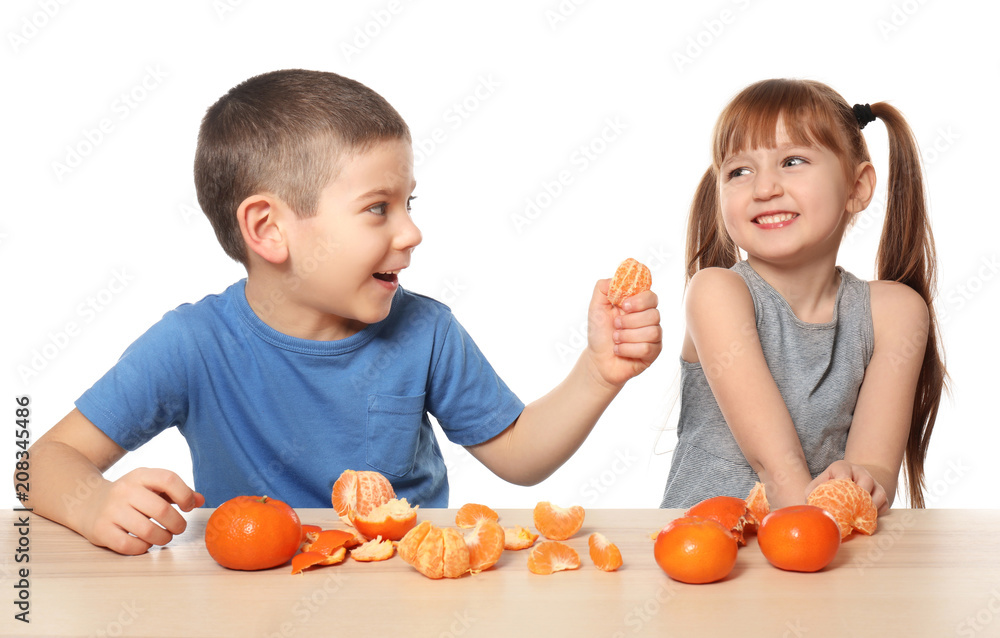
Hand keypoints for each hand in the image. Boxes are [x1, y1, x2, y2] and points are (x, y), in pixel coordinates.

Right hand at [78, 468, 204, 554]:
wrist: (87, 501)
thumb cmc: (130, 495)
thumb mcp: (151, 486)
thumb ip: (176, 492)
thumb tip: (201, 500)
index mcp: (140, 475)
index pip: (169, 479)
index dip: (185, 495)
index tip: (188, 507)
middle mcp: (125, 490)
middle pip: (161, 510)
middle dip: (177, 524)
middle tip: (178, 528)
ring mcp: (111, 511)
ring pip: (147, 531)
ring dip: (163, 538)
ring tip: (165, 536)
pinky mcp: (101, 530)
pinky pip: (129, 546)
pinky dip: (143, 548)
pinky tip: (145, 543)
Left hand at [586, 279, 661, 387]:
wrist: (597, 359)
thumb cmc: (599, 333)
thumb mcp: (596, 307)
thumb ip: (603, 288)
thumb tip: (617, 278)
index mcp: (638, 305)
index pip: (651, 296)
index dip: (640, 300)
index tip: (624, 306)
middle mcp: (649, 319)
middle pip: (654, 314)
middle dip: (629, 321)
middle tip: (615, 326)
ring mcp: (653, 336)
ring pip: (652, 331)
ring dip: (627, 336)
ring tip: (615, 339)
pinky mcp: (653, 352)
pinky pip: (647, 348)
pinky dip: (628, 349)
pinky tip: (619, 350)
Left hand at [806, 460, 888, 513]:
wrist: (847, 487)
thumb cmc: (829, 487)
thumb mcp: (817, 486)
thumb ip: (812, 493)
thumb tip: (811, 508)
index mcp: (842, 467)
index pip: (844, 470)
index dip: (843, 479)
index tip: (841, 491)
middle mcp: (860, 472)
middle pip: (866, 480)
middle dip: (860, 495)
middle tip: (851, 510)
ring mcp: (873, 483)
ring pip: (879, 493)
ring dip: (871, 507)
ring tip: (860, 518)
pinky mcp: (881, 495)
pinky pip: (884, 504)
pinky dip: (877, 513)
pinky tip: (866, 519)